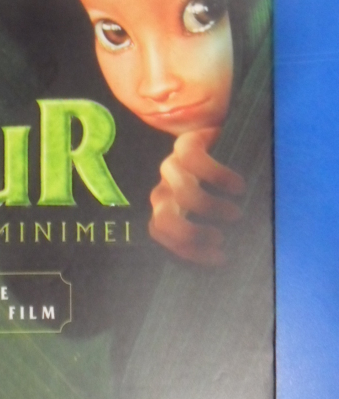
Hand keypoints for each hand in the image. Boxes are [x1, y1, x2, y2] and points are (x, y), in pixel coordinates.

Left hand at [148, 127, 245, 265]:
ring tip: (236, 214)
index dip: (186, 250)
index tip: (221, 258)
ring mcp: (175, 163)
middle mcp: (167, 186)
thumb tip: (233, 259)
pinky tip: (238, 186)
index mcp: (170, 206)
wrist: (239, 139)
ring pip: (180, 191)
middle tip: (221, 238)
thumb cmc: (234, 187)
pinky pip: (191, 157)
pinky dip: (217, 175)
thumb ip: (222, 233)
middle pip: (163, 217)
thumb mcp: (225, 214)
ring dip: (210, 207)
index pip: (159, 231)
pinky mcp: (188, 140)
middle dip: (192, 233)